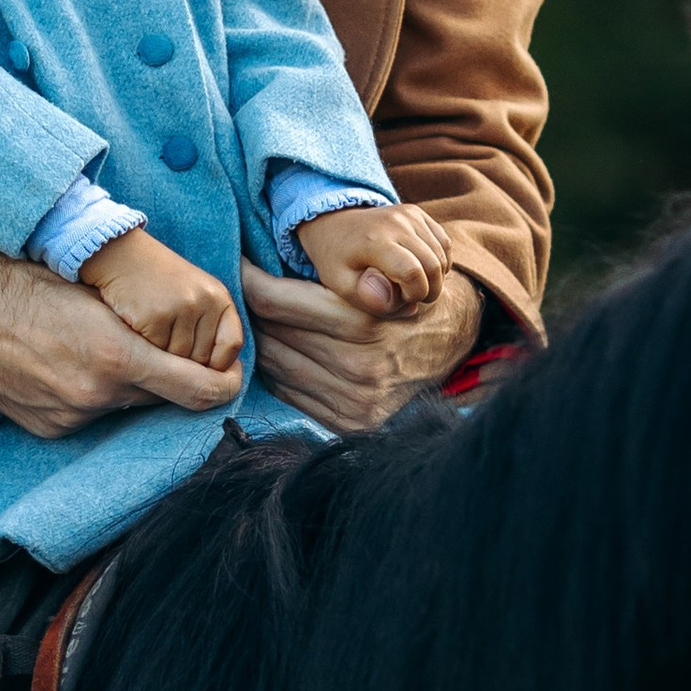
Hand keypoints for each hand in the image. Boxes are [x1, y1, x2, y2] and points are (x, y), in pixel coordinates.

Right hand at [0, 249, 240, 436]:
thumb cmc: (25, 278)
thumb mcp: (96, 288)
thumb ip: (144, 321)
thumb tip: (188, 335)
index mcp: (117, 355)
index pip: (200, 390)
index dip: (224, 384)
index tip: (229, 375)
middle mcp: (97, 395)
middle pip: (162, 397)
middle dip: (166, 376)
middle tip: (154, 345)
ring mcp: (70, 417)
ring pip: (123, 405)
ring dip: (123, 384)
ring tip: (94, 346)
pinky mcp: (48, 428)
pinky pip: (89, 415)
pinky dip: (89, 395)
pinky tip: (66, 364)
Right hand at [79, 228, 247, 370]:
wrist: (121, 256)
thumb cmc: (157, 283)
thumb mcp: (195, 296)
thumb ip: (210, 329)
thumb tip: (220, 376)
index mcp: (220, 298)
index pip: (231, 346)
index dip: (217, 364)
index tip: (200, 366)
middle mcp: (206, 302)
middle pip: (204, 359)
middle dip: (184, 360)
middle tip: (164, 342)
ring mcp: (182, 308)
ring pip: (179, 359)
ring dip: (162, 355)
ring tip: (149, 333)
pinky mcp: (157, 316)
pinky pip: (156, 353)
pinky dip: (144, 348)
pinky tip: (136, 329)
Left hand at [242, 261, 483, 434]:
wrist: (454, 342)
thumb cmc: (404, 300)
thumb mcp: (375, 279)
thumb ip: (326, 279)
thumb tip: (257, 269)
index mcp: (363, 322)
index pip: (275, 300)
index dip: (247, 280)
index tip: (237, 266)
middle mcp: (358, 367)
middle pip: (271, 334)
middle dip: (248, 311)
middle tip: (237, 294)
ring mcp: (354, 401)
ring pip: (275, 365)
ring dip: (258, 341)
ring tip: (249, 322)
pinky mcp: (350, 423)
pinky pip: (289, 394)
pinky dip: (276, 372)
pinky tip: (273, 353)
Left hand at [293, 199, 453, 315]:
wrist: (333, 224)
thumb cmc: (337, 260)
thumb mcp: (342, 285)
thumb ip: (371, 300)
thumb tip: (408, 304)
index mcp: (373, 240)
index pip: (412, 272)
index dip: (414, 293)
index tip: (401, 299)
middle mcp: (394, 222)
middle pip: (433, 265)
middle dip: (429, 290)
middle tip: (412, 298)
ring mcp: (408, 214)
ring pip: (442, 255)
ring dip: (436, 278)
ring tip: (414, 284)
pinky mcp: (417, 213)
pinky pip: (444, 242)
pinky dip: (440, 261)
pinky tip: (423, 270)